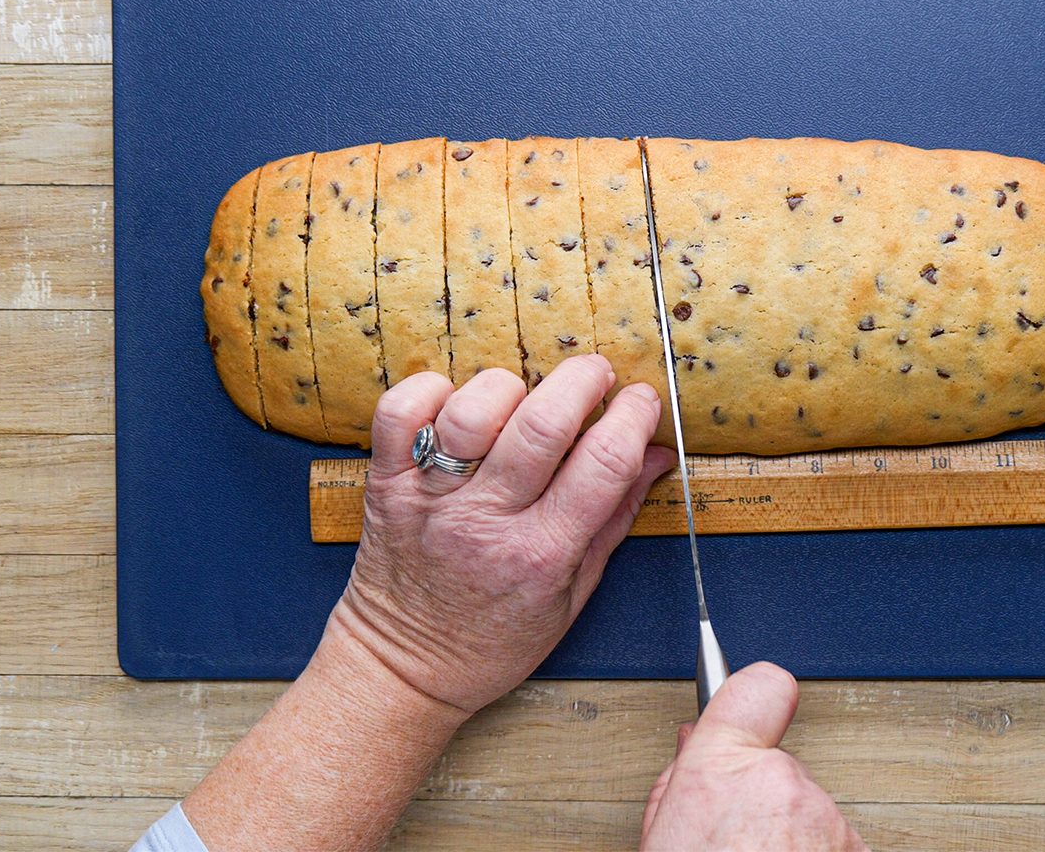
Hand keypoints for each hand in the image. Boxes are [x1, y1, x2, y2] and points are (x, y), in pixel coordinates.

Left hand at [329, 355, 675, 713]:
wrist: (404, 669)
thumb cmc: (492, 639)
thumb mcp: (574, 593)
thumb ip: (615, 517)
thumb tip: (657, 456)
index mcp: (542, 554)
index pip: (603, 464)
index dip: (633, 418)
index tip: (641, 401)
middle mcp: (485, 521)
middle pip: (542, 425)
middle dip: (583, 381)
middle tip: (598, 375)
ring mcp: (431, 500)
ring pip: (471, 410)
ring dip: (510, 387)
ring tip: (524, 398)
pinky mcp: (387, 484)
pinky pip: (399, 413)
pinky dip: (430, 390)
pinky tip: (456, 403)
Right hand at [641, 662, 866, 851]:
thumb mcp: (662, 835)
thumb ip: (683, 781)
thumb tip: (697, 745)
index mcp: (721, 767)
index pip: (761, 686)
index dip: (757, 698)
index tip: (758, 708)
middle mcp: (783, 781)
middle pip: (781, 768)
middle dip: (764, 799)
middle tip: (734, 841)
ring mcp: (826, 820)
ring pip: (810, 813)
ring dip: (791, 839)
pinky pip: (835, 846)